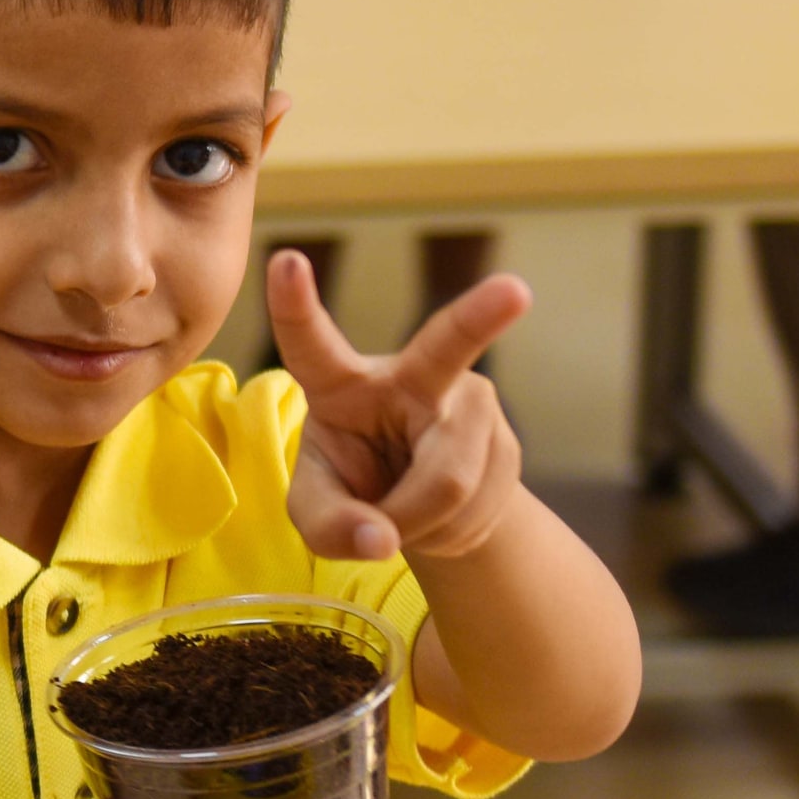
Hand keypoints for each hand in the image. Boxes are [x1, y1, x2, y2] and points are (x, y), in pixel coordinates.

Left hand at [269, 251, 533, 561]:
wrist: (425, 513)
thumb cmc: (354, 490)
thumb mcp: (318, 514)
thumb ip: (329, 526)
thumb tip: (379, 540)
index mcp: (340, 382)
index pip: (312, 342)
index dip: (294, 304)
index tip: (283, 258)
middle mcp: (411, 376)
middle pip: (447, 346)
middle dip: (482, 315)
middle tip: (514, 291)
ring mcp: (466, 405)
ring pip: (450, 480)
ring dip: (422, 524)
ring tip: (406, 516)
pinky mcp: (504, 441)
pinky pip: (477, 505)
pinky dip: (451, 532)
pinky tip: (442, 518)